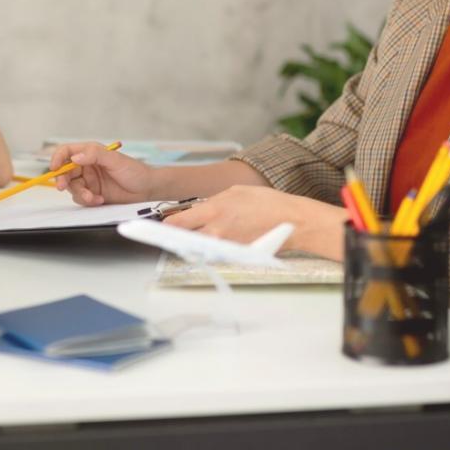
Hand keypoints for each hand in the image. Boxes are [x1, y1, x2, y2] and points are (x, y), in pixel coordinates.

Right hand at [49, 142, 156, 205]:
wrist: (147, 189)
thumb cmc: (135, 171)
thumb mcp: (115, 159)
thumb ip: (94, 155)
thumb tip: (75, 157)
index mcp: (90, 153)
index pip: (67, 152)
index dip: (57, 158)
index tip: (54, 167)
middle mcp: (87, 166)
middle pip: (65, 171)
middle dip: (63, 179)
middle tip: (63, 186)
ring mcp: (89, 181)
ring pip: (73, 187)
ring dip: (80, 193)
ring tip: (93, 197)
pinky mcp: (93, 194)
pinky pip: (82, 198)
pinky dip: (88, 200)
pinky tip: (99, 200)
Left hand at [162, 185, 345, 257]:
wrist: (291, 221)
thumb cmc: (266, 202)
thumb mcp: (234, 192)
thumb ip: (211, 203)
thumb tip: (198, 211)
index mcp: (213, 210)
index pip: (177, 222)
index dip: (165, 225)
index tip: (159, 226)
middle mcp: (215, 231)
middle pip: (183, 239)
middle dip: (175, 237)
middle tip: (167, 235)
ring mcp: (225, 246)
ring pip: (198, 249)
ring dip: (192, 245)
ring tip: (188, 240)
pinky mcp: (234, 256)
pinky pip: (215, 254)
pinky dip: (210, 251)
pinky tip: (211, 245)